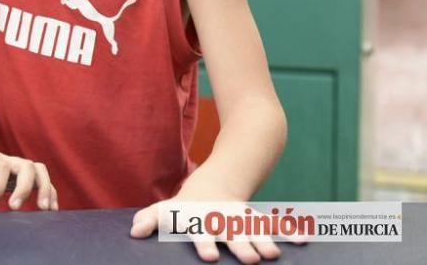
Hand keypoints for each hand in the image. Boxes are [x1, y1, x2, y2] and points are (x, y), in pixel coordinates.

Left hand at [0, 140, 56, 211]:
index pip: (0, 168)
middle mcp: (7, 160)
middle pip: (26, 166)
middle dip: (24, 187)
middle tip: (14, 208)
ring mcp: (16, 167)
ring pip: (39, 171)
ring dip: (45, 188)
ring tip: (44, 209)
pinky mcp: (21, 176)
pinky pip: (41, 180)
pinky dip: (50, 192)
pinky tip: (51, 209)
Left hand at [130, 178, 303, 262]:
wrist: (215, 182)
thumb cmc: (186, 206)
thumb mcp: (167, 210)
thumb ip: (150, 219)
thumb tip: (134, 232)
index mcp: (201, 220)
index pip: (201, 233)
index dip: (205, 244)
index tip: (210, 257)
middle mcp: (223, 221)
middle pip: (232, 234)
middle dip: (241, 247)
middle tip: (250, 261)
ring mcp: (241, 220)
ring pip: (254, 230)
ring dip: (264, 240)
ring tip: (274, 255)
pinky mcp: (256, 220)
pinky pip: (274, 225)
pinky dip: (288, 230)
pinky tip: (303, 238)